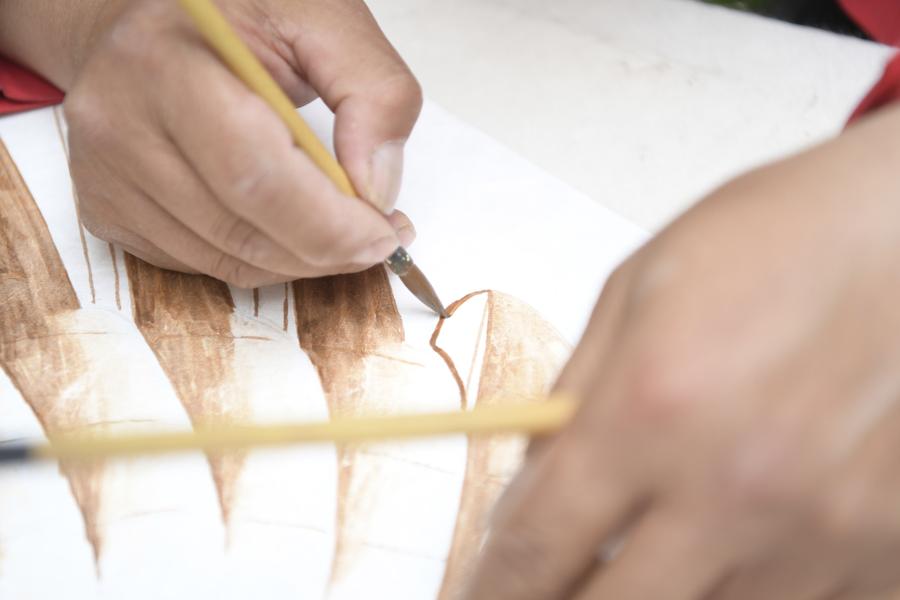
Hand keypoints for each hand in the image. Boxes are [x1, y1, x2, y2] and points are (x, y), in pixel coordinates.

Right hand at [0, 0, 419, 285]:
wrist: (143, 25)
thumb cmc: (233, 16)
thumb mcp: (320, 17)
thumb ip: (373, 89)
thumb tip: (378, 188)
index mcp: (162, 60)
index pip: (253, 172)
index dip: (329, 221)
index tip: (384, 231)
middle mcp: (116, 124)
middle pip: (241, 229)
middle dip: (328, 250)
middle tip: (379, 241)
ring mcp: (104, 177)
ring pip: (227, 262)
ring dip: (303, 262)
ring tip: (345, 231)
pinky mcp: (110, 214)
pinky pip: (205, 266)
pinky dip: (264, 260)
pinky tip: (290, 227)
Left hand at [466, 102, 899, 599]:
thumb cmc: (777, 237)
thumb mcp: (639, 290)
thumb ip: (574, 395)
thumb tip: (531, 480)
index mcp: (653, 410)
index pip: (536, 543)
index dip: (491, 586)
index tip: (475, 596)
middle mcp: (734, 488)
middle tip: (547, 587)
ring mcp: (818, 533)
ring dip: (657, 592)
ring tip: (655, 543)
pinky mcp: (885, 549)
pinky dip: (746, 587)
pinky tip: (739, 541)